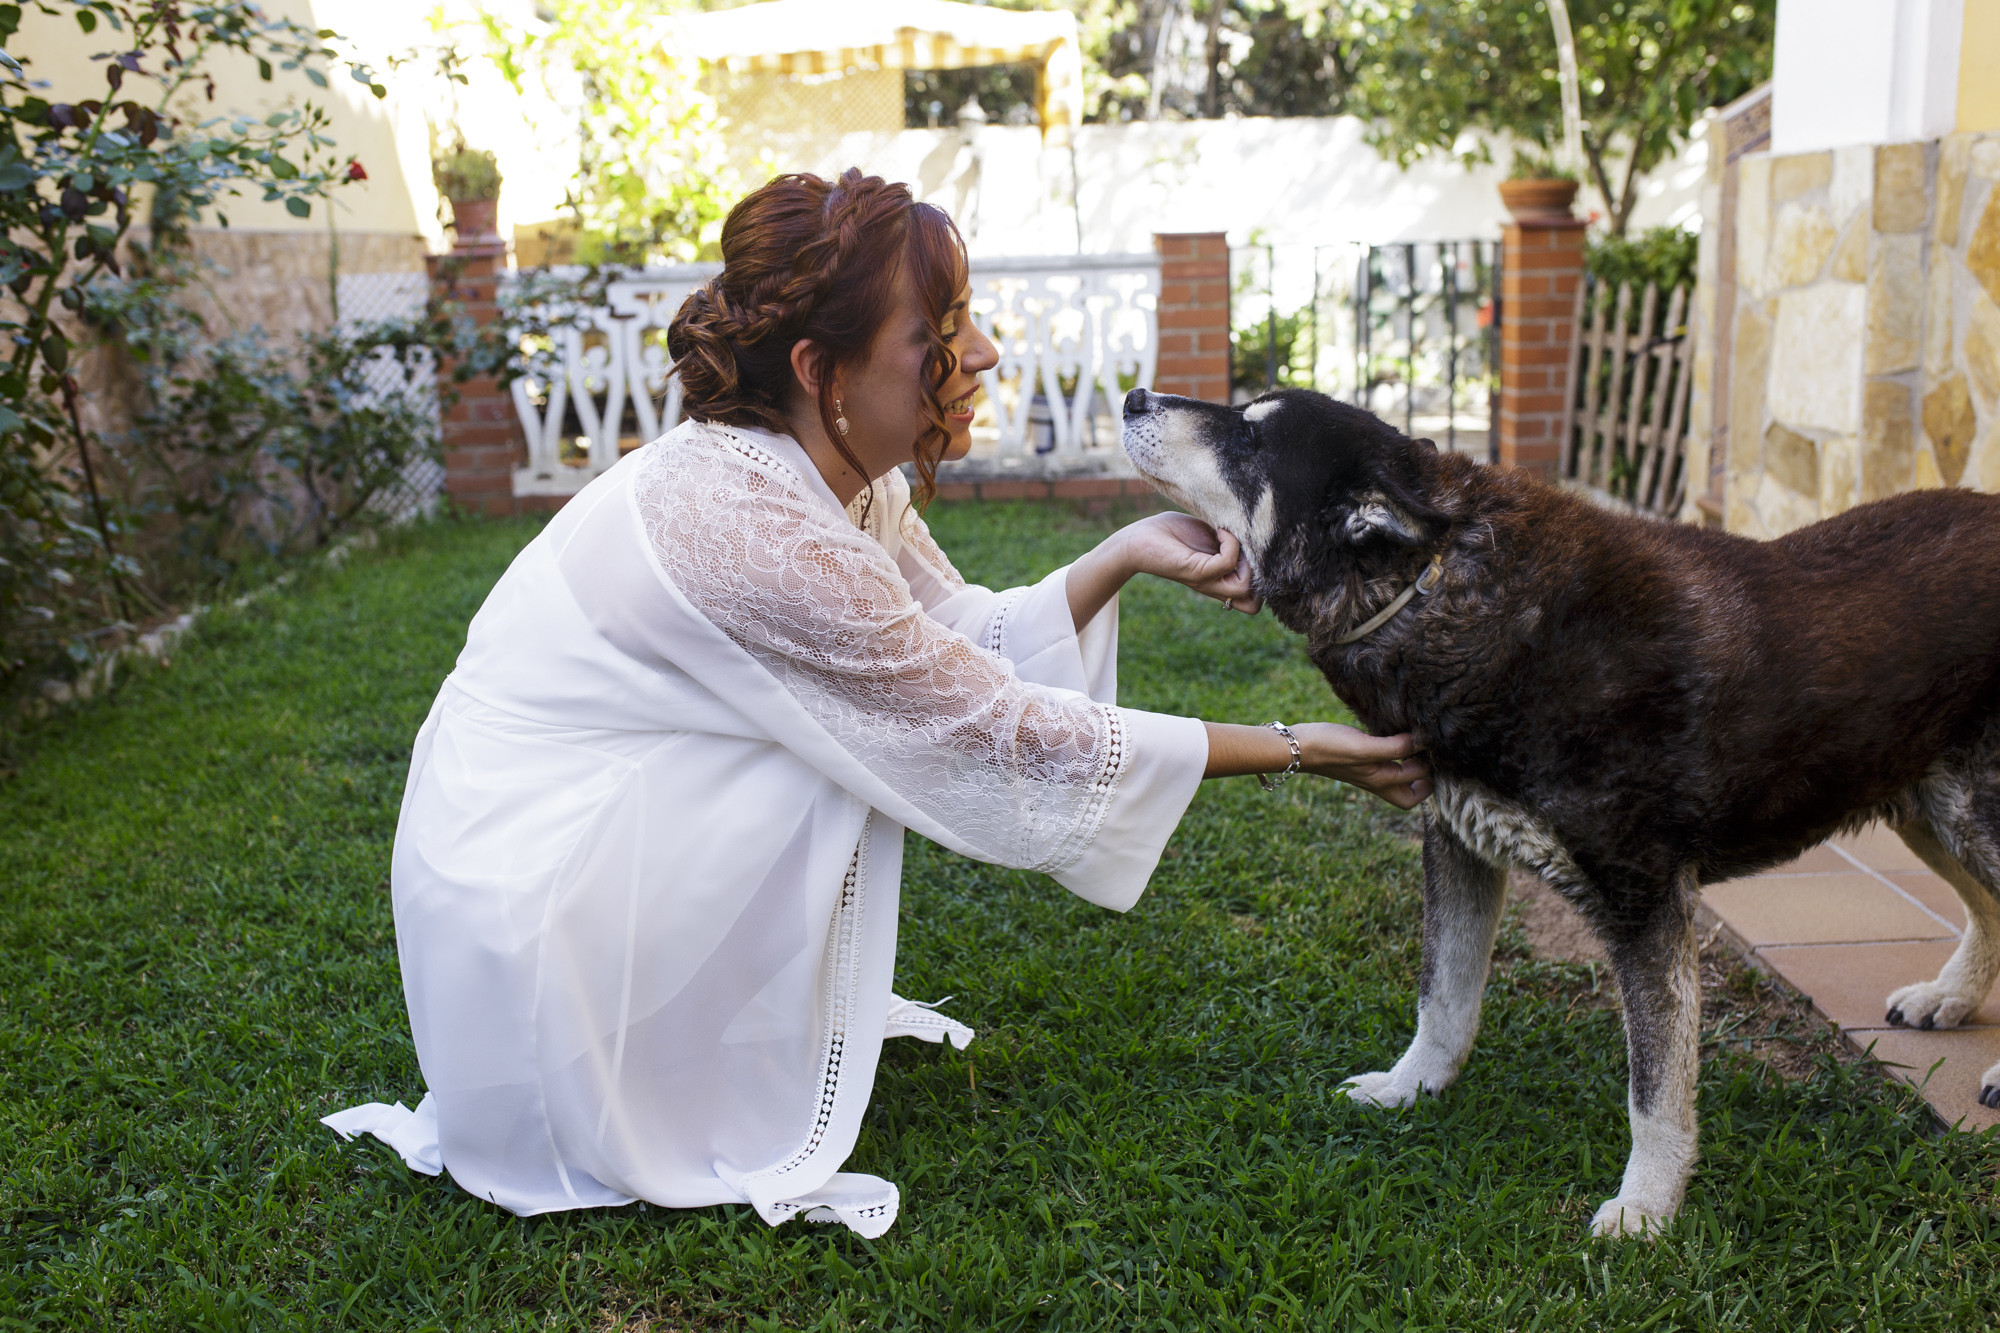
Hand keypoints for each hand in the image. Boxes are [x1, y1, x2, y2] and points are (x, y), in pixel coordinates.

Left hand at [1119, 513, 1261, 613]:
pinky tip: (1219, 531)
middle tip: (1245, 550)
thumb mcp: (1209, 536)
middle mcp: (1215, 585)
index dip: (1262, 579)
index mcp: (1220, 580)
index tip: (1251, 549)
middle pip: (1254, 606)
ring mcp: (1205, 581)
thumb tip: (1254, 530)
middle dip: (1261, 577)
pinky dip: (1230, 543)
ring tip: (1231, 537)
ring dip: (1248, 559)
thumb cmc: (1171, 534)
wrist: (1137, 540)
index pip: (1253, 599)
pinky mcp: (1195, 571)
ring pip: (1245, 590)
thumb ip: (1231, 539)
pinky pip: (1227, 563)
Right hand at [1294, 723, 1430, 808]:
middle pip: (1409, 795)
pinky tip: (1395, 735)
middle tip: (1431, 757)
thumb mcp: (1365, 747)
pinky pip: (1384, 763)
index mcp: (1382, 781)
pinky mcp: (1358, 759)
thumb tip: (1423, 742)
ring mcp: (1367, 771)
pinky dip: (1395, 754)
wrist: (1296, 747)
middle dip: (1425, 782)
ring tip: (1418, 744)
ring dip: (1411, 766)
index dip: (1431, 767)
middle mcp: (1377, 780)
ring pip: (1398, 778)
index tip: (1434, 745)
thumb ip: (1395, 747)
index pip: (1419, 782)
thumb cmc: (1329, 748)